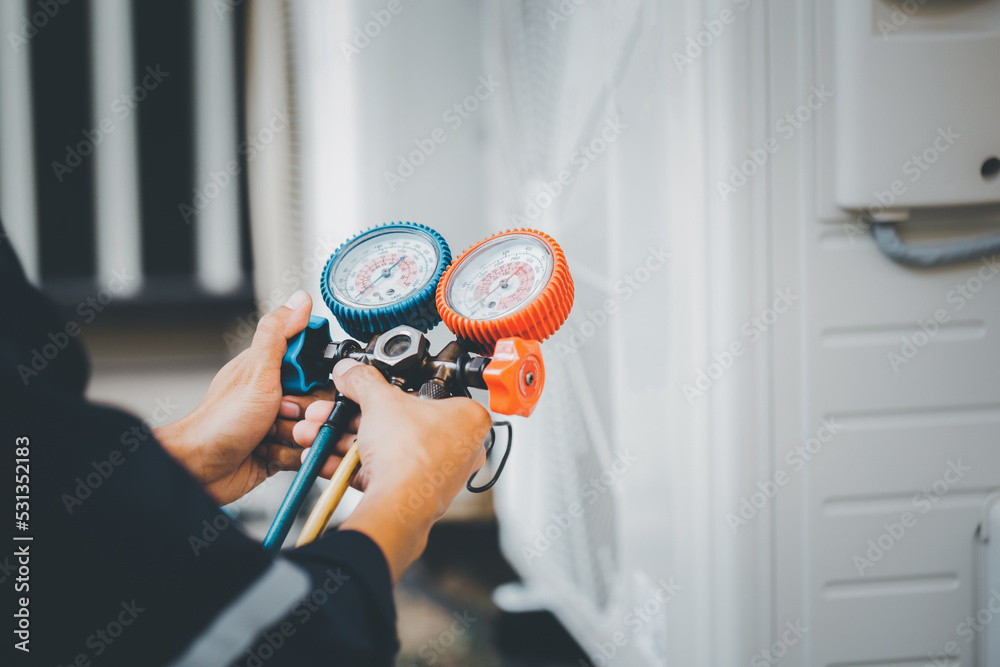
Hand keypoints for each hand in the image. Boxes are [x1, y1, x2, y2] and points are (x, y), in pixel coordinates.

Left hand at [155, 291, 330, 504]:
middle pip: (320, 401)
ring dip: (295, 438)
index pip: (316, 365)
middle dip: (305, 415)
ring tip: (269, 437)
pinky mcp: (279, 449)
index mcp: (271, 369)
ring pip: (315, 429)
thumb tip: (299, 300)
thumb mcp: (255, 373)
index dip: (316, 379)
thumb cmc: (218, 422)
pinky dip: (289, 456)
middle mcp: (275, 394)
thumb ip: (278, 335)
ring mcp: (277, 423)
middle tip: (281, 415)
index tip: (302, 386)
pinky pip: (305, 453)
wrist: (199, 470)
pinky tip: (267, 453)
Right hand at [292, 359, 491, 580]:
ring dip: (342, 439)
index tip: (362, 388)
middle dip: (351, 417)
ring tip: (316, 432)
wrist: (399, 506)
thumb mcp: (380, 401)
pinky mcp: (411, 493)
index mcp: (466, 418)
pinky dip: (348, 464)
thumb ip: (362, 380)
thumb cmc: (411, 456)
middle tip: (331, 411)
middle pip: (396, 422)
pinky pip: (378, 472)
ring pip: (382, 448)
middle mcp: (457, 447)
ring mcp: (434, 473)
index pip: (424, 393)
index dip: (388, 389)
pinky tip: (323, 457)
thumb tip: (351, 371)